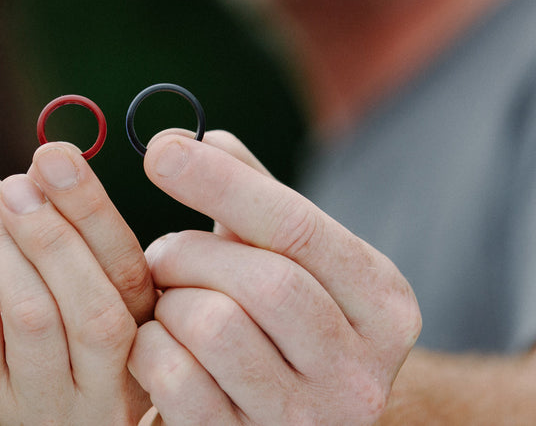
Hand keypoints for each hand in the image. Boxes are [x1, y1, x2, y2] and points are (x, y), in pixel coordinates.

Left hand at [0, 142, 155, 424]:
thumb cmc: (30, 327)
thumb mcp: (74, 292)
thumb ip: (83, 241)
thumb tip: (55, 162)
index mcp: (141, 356)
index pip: (132, 282)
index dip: (95, 214)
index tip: (60, 157)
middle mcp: (100, 399)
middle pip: (93, 312)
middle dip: (52, 231)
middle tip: (20, 179)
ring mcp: (37, 410)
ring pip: (31, 313)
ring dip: (4, 236)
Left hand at [128, 131, 421, 425]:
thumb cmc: (282, 325)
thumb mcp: (287, 257)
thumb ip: (252, 195)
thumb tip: (199, 138)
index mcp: (384, 303)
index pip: (299, 227)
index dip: (221, 183)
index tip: (159, 151)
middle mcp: (362, 371)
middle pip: (264, 282)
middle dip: (192, 253)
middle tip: (162, 253)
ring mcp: (310, 422)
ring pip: (216, 329)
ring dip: (171, 303)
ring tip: (168, 303)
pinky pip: (178, 382)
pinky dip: (151, 351)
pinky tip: (158, 345)